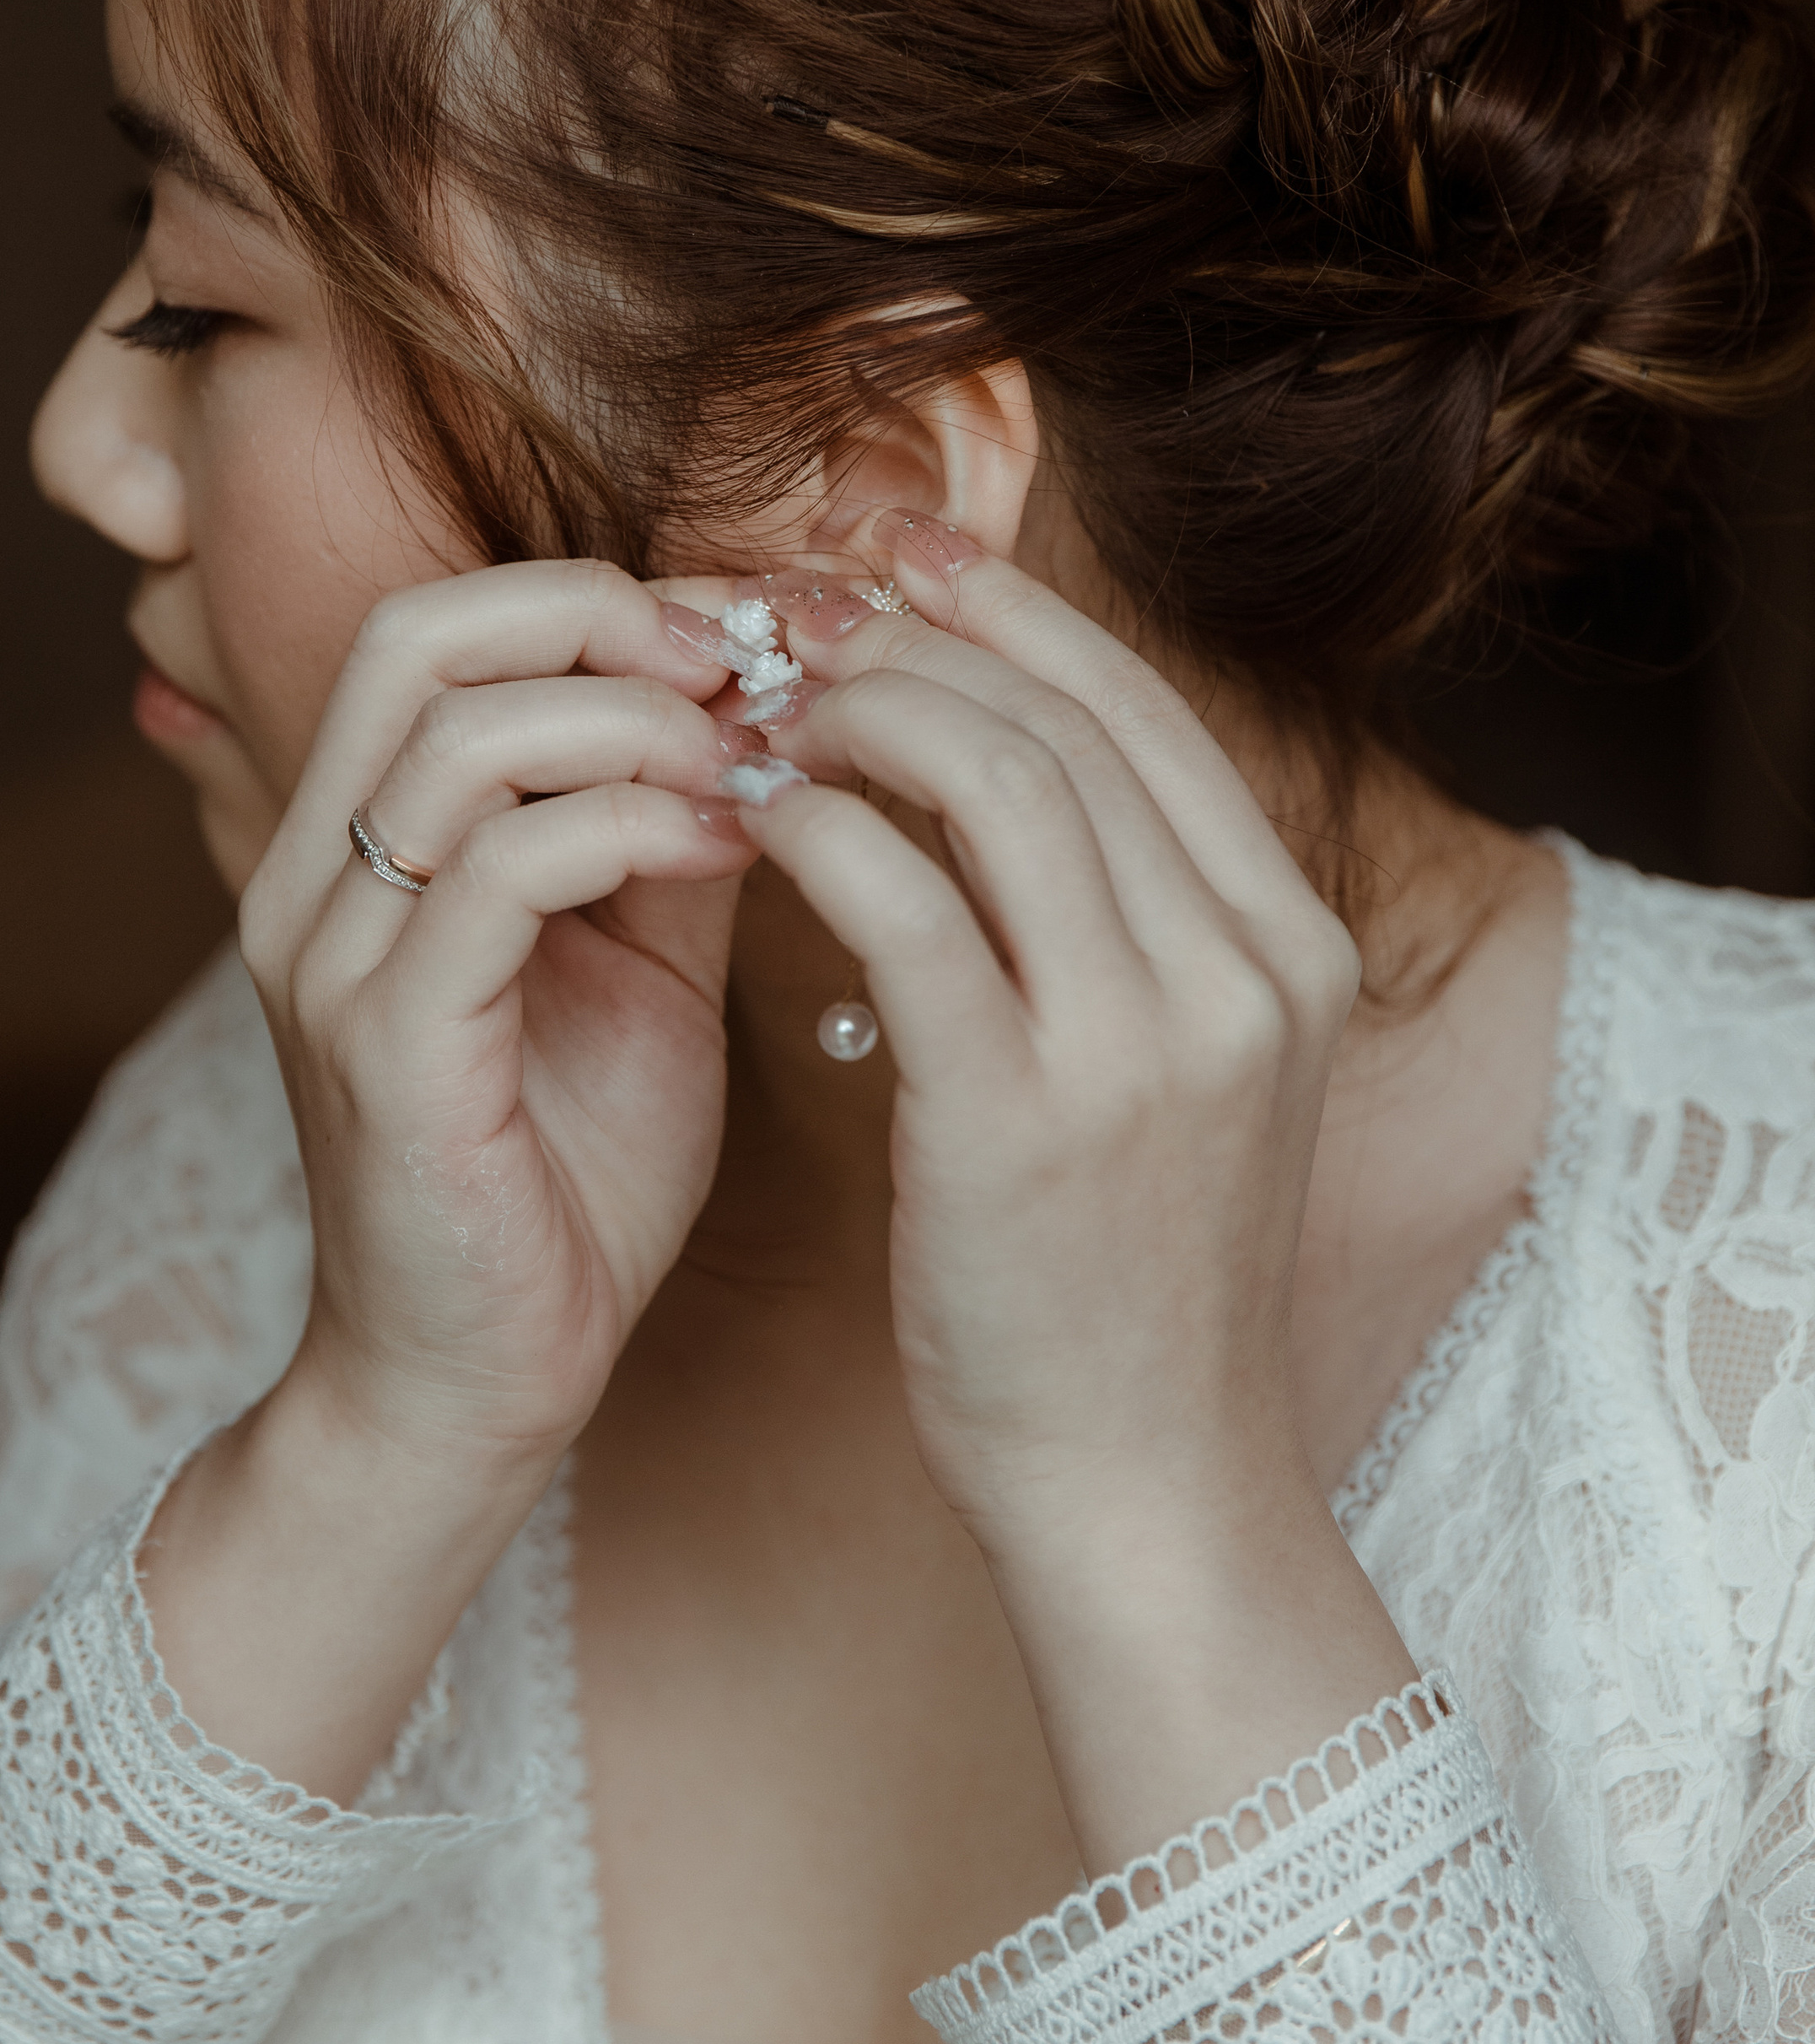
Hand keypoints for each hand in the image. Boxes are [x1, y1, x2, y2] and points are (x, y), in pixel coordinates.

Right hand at [239, 557, 758, 1479]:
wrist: (481, 1386)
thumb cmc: (561, 1176)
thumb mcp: (638, 966)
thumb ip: (671, 830)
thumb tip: (767, 706)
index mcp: (355, 845)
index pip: (432, 630)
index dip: (591, 599)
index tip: (737, 637)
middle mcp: (311, 881)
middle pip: (417, 638)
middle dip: (597, 618)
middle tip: (738, 669)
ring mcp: (334, 961)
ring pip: (462, 739)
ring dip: (637, 724)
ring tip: (751, 766)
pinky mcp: (386, 1047)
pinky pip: (503, 873)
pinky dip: (633, 828)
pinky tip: (730, 850)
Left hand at [729, 520, 1416, 1864]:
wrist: (1148, 1489)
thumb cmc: (1132, 1280)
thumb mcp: (1187, 1077)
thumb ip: (1128, 925)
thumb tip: (998, 764)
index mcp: (1290, 946)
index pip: (1146, 712)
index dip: (1013, 611)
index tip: (903, 555)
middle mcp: (1242, 971)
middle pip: (1069, 720)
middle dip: (918, 633)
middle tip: (796, 602)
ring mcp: (1145, 1043)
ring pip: (996, 779)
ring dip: (861, 713)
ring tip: (763, 701)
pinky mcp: (1022, 1117)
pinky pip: (905, 904)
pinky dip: (818, 830)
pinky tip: (753, 813)